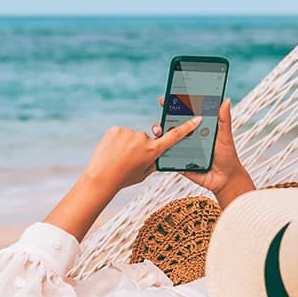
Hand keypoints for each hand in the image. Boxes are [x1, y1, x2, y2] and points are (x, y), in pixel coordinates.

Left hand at [82, 116, 203, 192]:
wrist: (101, 177)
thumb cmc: (123, 178)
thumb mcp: (144, 174)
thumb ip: (153, 162)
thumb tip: (157, 153)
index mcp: (153, 151)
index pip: (174, 136)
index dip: (187, 127)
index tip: (197, 118)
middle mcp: (144, 139)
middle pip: (146, 139)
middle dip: (139, 147)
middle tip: (128, 160)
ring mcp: (129, 133)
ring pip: (131, 136)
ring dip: (127, 144)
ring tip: (117, 158)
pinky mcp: (116, 129)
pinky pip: (120, 133)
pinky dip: (116, 141)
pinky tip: (111, 151)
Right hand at [151, 97, 253, 206]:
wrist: (224, 179)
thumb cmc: (227, 156)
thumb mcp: (225, 136)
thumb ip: (224, 119)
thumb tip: (226, 100)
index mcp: (197, 128)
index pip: (184, 114)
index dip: (175, 105)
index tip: (169, 97)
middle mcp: (187, 137)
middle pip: (171, 124)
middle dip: (163, 117)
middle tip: (161, 113)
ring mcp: (180, 149)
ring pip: (166, 139)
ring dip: (159, 133)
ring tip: (159, 131)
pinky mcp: (177, 162)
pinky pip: (165, 156)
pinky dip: (159, 151)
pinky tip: (156, 147)